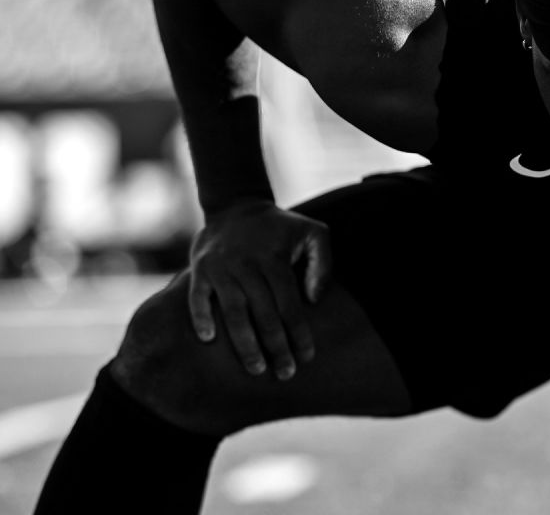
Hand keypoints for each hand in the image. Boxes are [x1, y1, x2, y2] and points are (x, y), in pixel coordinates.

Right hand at [186, 200, 331, 379]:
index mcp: (275, 259)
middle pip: (263, 313)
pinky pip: (197, 297)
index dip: (299, 332)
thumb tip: (316, 300)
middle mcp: (247, 264)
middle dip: (276, 346)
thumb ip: (323, 263)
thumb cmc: (281, 228)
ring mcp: (221, 267)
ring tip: (256, 369)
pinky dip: (201, 317)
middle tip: (286, 373)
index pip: (289, 303)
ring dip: (244, 343)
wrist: (236, 206)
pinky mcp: (200, 269)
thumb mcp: (313, 233)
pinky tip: (209, 340)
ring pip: (233, 311)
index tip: (307, 358)